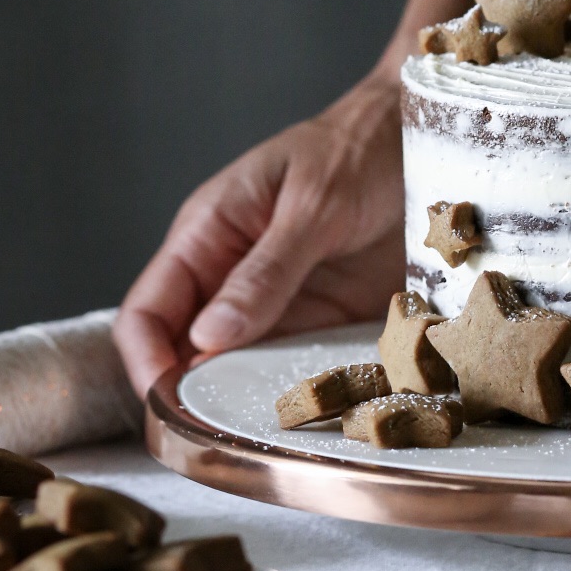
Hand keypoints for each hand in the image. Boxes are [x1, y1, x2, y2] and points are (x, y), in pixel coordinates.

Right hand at [113, 73, 405, 399]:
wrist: (423, 138)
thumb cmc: (357, 150)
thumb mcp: (312, 205)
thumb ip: (265, 270)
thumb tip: (208, 337)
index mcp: (208, 234)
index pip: (149, 311)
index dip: (147, 361)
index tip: (167, 404)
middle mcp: (232, 274)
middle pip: (188, 351)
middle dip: (195, 394)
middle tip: (219, 432)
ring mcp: (278, 300)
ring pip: (241, 366)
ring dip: (250, 398)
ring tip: (269, 429)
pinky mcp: (324, 317)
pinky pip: (298, 363)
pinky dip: (301, 388)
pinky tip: (318, 410)